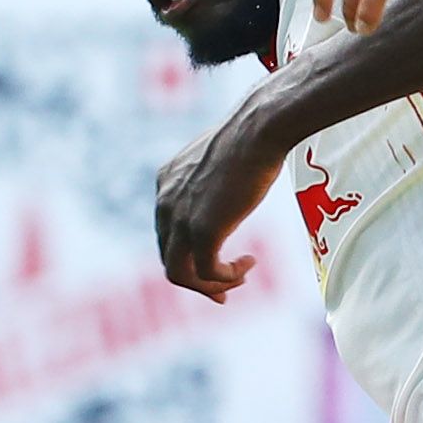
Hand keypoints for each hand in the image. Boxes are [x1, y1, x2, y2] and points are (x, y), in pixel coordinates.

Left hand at [155, 101, 278, 301]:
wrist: (258, 130)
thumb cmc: (251, 138)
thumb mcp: (220, 161)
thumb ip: (214, 182)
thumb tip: (231, 192)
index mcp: (166, 183)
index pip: (167, 234)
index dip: (190, 255)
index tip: (217, 264)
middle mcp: (165, 202)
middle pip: (169, 258)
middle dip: (197, 280)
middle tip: (225, 291)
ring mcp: (181, 219)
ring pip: (180, 273)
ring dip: (209, 285)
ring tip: (238, 281)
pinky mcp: (202, 231)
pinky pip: (206, 272)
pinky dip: (226, 278)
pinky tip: (246, 267)